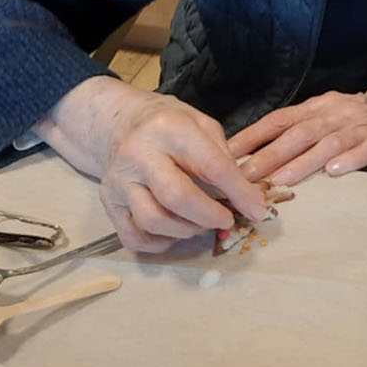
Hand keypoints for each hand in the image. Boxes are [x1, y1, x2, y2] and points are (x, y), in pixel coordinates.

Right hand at [37, 77, 270, 253]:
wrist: (120, 122)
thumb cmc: (170, 124)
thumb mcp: (202, 125)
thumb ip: (223, 157)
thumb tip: (247, 197)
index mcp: (169, 128)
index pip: (211, 166)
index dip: (239, 193)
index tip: (258, 210)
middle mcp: (138, 153)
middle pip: (176, 197)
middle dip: (209, 216)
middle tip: (226, 220)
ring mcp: (118, 180)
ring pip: (153, 221)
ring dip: (186, 230)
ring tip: (201, 223)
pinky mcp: (108, 202)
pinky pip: (134, 237)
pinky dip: (159, 243)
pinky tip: (175, 232)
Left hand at [227, 87, 366, 186]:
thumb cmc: (353, 120)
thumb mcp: (320, 117)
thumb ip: (292, 132)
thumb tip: (251, 154)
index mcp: (313, 109)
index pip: (277, 121)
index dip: (252, 136)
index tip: (228, 154)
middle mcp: (331, 115)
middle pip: (297, 134)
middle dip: (269, 155)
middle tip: (246, 177)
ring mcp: (356, 127)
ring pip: (327, 144)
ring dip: (302, 163)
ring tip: (281, 181)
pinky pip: (364, 150)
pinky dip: (348, 160)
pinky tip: (333, 173)